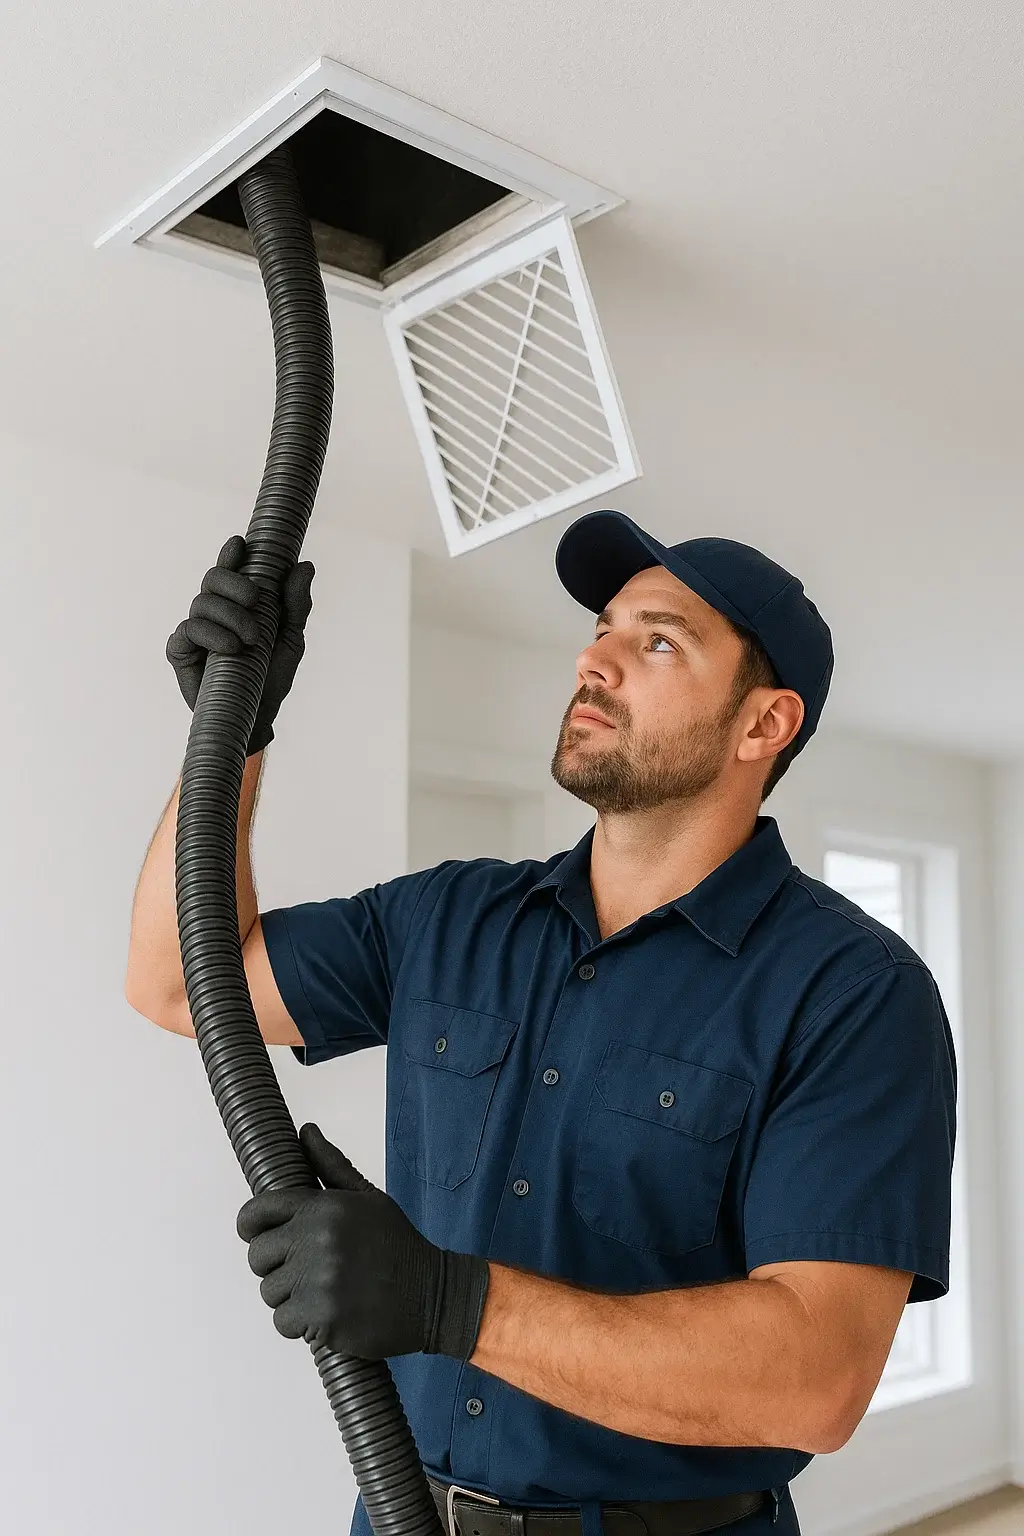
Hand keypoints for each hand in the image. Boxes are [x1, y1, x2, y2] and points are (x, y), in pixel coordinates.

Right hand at [165, 534, 313, 754]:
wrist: (257, 717)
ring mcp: (195, 630)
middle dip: (235, 583)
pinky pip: (187, 630)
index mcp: (237, 603)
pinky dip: (210, 635)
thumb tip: (305, 565)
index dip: (231, 553)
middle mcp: (213, 612)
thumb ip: (296, 604)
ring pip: (201, 602)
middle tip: (256, 601)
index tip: (241, 544)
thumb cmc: (271, 677)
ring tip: (249, 639)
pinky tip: (229, 648)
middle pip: (212, 578)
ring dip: (229, 615)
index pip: (229, 568)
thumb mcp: (291, 639)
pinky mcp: (180, 652)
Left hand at [236, 1124, 489, 1360]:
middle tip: (302, 1271)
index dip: (251, 1225)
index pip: (258, 1211)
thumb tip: (306, 1131)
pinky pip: (282, 1322)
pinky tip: (325, 1314)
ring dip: (289, 1297)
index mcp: (324, 1207)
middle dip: (273, 1265)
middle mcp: (317, 1240)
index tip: (257, 1235)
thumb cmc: (397, 1245)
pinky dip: (299, 1324)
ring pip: (269, 1291)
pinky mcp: (322, 1318)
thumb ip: (331, 1165)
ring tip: (322, 1292)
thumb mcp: (368, 1198)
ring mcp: (318, 1281)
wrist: (433, 1294)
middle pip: (257, 1256)